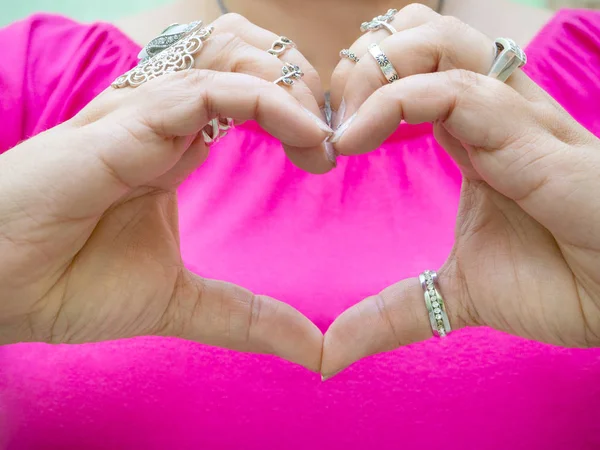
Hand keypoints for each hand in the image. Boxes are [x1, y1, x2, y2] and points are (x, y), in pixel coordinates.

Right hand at [0, 14, 333, 371]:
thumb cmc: (73, 285)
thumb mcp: (184, 303)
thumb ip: (249, 319)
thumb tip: (315, 351)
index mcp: (175, 148)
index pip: (249, 97)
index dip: (298, 116)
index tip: (327, 159)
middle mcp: (164, 122)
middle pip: (247, 60)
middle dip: (303, 88)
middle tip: (332, 141)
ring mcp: (144, 116)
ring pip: (232, 58)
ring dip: (291, 87)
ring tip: (320, 137)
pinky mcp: (127, 123)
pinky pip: (209, 89)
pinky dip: (266, 102)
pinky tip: (306, 136)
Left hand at [321, 4, 599, 378]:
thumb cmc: (558, 285)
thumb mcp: (452, 296)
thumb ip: (389, 313)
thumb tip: (328, 354)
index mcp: (472, 136)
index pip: (411, 69)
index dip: (360, 86)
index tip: (324, 137)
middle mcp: (491, 113)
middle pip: (421, 32)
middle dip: (363, 62)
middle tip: (330, 119)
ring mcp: (514, 117)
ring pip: (438, 42)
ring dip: (375, 70)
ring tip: (343, 127)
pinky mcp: (532, 137)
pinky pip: (457, 91)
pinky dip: (395, 102)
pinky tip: (355, 140)